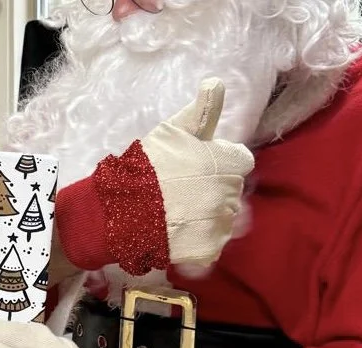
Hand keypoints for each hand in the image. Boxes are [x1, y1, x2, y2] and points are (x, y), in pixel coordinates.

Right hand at [139, 79, 254, 268]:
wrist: (122, 212)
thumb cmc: (147, 168)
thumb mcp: (174, 131)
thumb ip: (202, 110)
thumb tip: (216, 82)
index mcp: (231, 163)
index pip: (239, 162)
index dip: (217, 164)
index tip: (195, 169)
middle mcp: (233, 194)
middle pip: (232, 192)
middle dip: (213, 191)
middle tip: (181, 194)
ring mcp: (221, 225)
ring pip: (224, 221)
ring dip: (207, 218)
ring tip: (179, 216)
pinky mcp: (208, 251)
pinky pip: (211, 247)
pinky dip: (198, 243)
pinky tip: (179, 235)